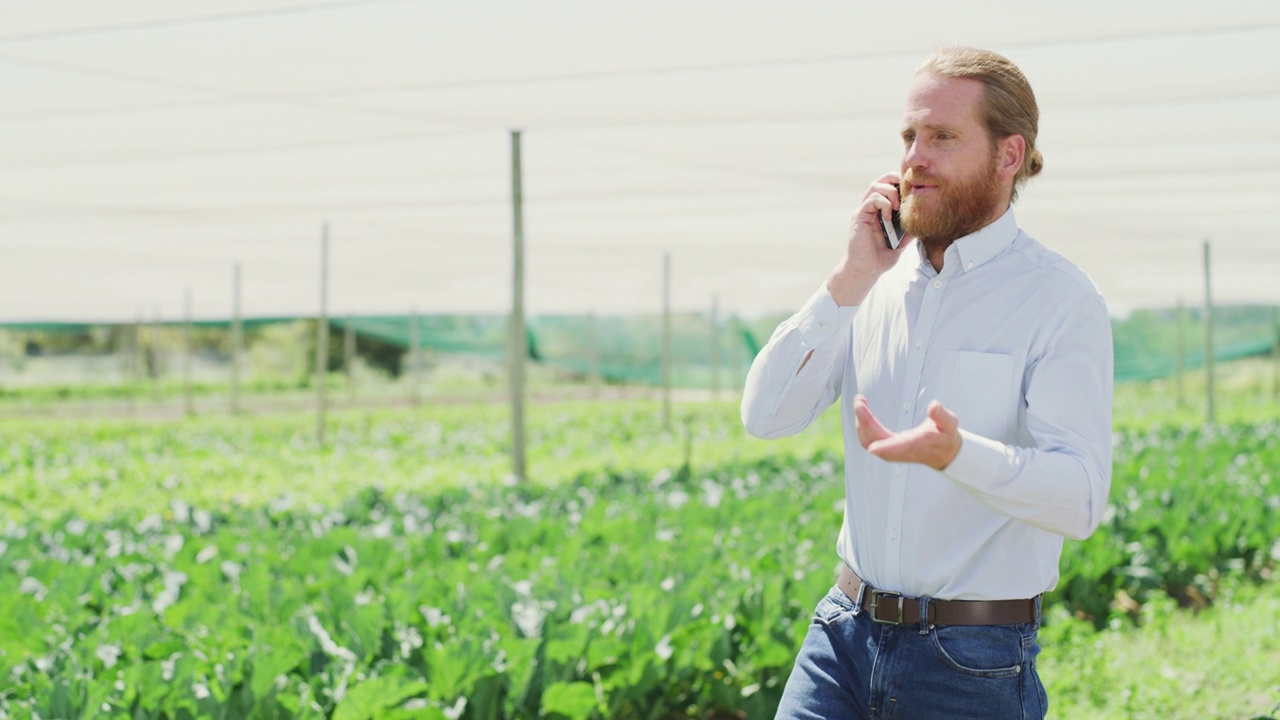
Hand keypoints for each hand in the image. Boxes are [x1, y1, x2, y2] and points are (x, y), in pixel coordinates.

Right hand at [826, 173, 914, 305]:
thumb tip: (922, 220)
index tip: (912, 193)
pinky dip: (883, 204)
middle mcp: (870, 208)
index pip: (888, 186)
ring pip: (875, 185)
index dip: (899, 184)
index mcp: (879, 211)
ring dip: (890, 192)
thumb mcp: (900, 242)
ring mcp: (864, 211)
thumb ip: (908, 230)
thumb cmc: (880, 258)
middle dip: (894, 179)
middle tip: (905, 192)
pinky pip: (872, 199)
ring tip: (896, 206)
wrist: (866, 270)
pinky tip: (888, 217)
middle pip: (880, 180)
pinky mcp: (859, 216)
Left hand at [853, 394, 960, 470]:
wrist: (944, 453)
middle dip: (865, 421)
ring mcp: (892, 451)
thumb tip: (933, 406)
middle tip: (859, 400)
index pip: (898, 448)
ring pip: (869, 442)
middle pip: (876, 441)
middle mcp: (901, 450)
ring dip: (861, 423)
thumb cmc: (946, 436)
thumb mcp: (950, 424)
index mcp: (916, 444)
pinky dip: (862, 427)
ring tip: (860, 402)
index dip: (886, 448)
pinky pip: (869, 440)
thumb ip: (942, 415)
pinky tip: (862, 412)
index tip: (873, 449)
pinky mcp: (887, 447)